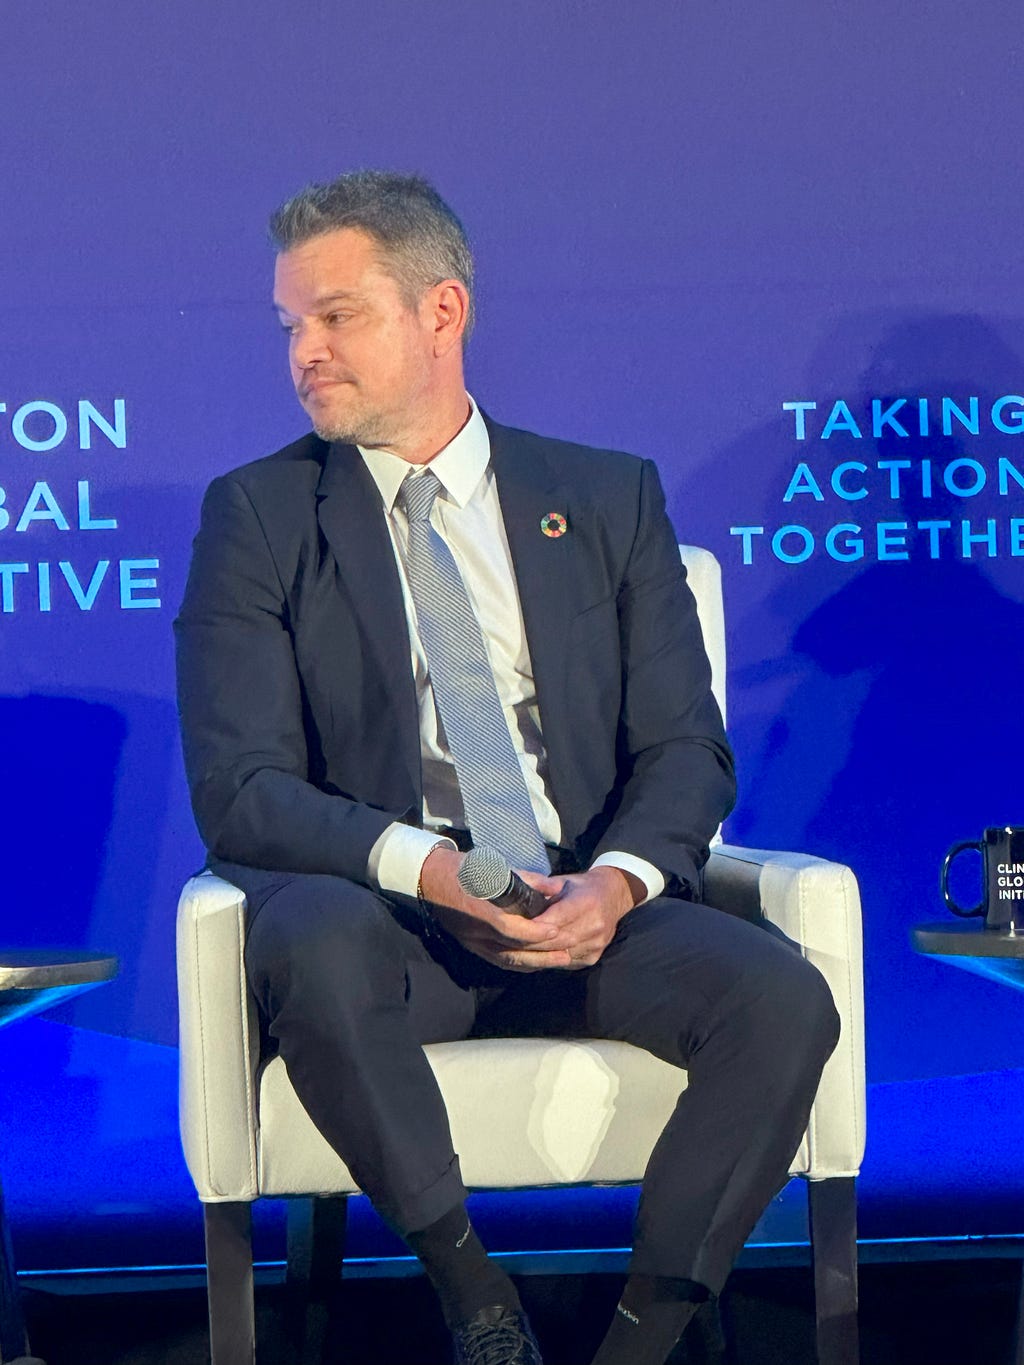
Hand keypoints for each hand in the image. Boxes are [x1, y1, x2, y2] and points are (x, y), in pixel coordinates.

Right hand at [418, 846, 571, 970]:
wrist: (430, 878)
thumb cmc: (464, 869)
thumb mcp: (494, 866)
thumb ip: (527, 879)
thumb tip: (556, 888)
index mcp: (479, 909)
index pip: (510, 929)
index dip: (535, 932)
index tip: (556, 930)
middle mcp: (475, 931)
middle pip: (512, 950)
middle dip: (543, 953)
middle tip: (567, 951)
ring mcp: (471, 941)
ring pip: (507, 960)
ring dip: (536, 962)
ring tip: (560, 960)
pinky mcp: (472, 945)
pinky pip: (499, 960)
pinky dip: (521, 963)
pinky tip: (538, 963)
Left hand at [518, 865, 643, 968]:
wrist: (613, 896)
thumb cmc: (581, 887)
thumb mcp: (562, 881)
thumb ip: (540, 887)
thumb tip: (514, 892)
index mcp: (587, 902)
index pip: (555, 919)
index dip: (533, 926)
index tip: (511, 927)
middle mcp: (595, 925)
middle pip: (556, 940)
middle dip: (531, 942)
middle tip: (506, 941)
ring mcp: (596, 944)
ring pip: (559, 954)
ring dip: (537, 954)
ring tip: (515, 950)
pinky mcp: (593, 957)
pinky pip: (565, 962)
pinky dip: (548, 960)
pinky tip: (533, 955)